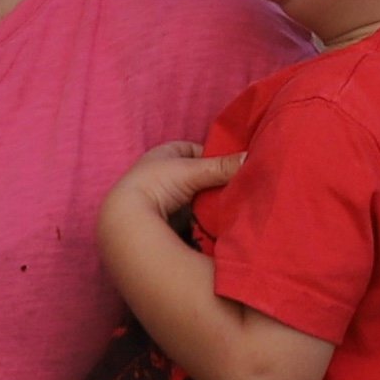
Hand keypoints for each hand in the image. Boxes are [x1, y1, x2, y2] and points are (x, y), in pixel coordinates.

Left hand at [107, 143, 240, 232]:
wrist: (127, 223)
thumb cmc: (155, 185)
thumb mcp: (192, 171)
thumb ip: (223, 167)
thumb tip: (253, 158)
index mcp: (166, 153)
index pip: (199, 152)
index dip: (217, 159)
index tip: (236, 169)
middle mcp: (163, 174)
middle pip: (199, 178)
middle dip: (215, 186)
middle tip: (238, 192)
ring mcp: (163, 199)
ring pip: (196, 200)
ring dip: (209, 206)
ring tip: (230, 211)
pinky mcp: (164, 222)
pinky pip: (191, 219)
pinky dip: (201, 222)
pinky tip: (215, 227)